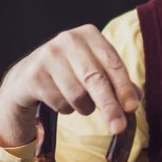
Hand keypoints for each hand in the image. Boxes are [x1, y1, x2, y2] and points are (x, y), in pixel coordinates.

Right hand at [0, 24, 141, 146]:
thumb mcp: (96, 72)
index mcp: (89, 35)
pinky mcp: (33, 74)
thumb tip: (135, 101)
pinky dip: (65, 108)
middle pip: (95, 79)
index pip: (113, 63)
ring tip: (81, 102)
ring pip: (77, 94)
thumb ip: (119, 84)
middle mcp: (68, 39)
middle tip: (118, 127)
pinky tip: (60, 99)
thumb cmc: (71, 74)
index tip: (132, 107)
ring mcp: (48, 55)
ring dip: (84, 107)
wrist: (27, 78)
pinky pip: (59, 102)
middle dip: (109, 106)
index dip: (124, 87)